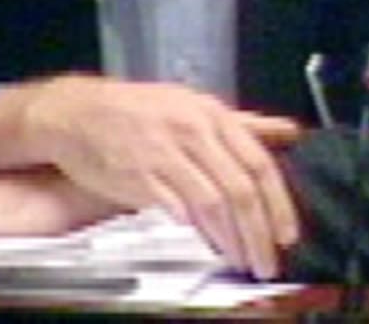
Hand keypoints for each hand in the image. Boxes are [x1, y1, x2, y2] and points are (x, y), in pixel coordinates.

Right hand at [0, 76, 302, 279]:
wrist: (79, 112)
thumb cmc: (141, 111)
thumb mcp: (196, 106)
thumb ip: (244, 125)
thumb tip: (290, 131)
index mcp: (214, 116)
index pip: (259, 164)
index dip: (279, 204)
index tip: (287, 236)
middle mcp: (194, 132)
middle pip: (239, 190)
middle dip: (258, 233)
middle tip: (267, 262)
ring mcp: (166, 154)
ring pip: (211, 204)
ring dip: (230, 240)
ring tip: (240, 261)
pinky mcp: (138, 177)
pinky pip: (174, 209)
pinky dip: (194, 230)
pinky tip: (205, 247)